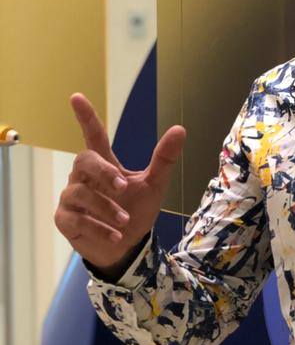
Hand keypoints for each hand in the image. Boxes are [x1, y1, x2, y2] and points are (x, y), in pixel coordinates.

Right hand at [54, 93, 185, 272]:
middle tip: (123, 187)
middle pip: (84, 160)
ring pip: (80, 193)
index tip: (77, 97)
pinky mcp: (65, 218)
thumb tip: (180, 129)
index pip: (93, 136)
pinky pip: (76, 218)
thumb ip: (164, 159)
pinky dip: (98, 227)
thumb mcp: (154, 185)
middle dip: (103, 172)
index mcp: (105, 164)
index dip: (86, 117)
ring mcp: (72, 197)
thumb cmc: (137, 211)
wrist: (128, 247)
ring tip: (125, 221)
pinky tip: (115, 235)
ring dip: (105, 207)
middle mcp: (84, 177)